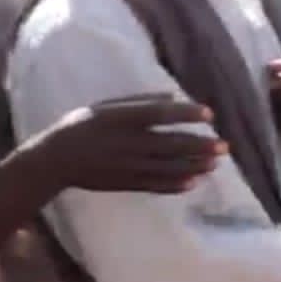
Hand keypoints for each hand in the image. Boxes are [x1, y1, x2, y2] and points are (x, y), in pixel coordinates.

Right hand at [37, 96, 225, 193]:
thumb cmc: (82, 125)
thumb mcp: (106, 106)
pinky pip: (155, 185)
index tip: (209, 114)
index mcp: (120, 119)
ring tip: (215, 164)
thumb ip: (139, 101)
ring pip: (167, 167)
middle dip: (199, 146)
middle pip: (170, 144)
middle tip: (224, 146)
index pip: (158, 114)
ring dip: (194, 166)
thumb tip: (172, 96)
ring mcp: (127, 166)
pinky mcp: (125, 184)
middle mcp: (126, 143)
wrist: (55, 160)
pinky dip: (176, 184)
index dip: (185, 114)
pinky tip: (194, 182)